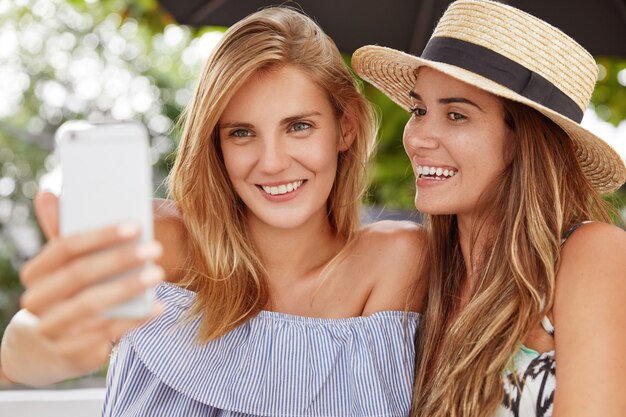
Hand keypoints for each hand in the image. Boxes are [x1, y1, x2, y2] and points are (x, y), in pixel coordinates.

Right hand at [1, 191, 164, 384]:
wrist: (47, 347)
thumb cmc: (67, 294)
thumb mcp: (64, 266)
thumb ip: (63, 233)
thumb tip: (49, 193)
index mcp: (35, 273)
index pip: (65, 247)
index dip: (101, 235)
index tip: (135, 225)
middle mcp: (37, 301)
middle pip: (80, 275)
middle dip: (120, 260)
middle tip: (155, 249)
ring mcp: (51, 329)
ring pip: (92, 305)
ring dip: (129, 288)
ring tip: (159, 273)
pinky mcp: (71, 352)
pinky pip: (106, 333)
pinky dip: (134, 319)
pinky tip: (157, 306)